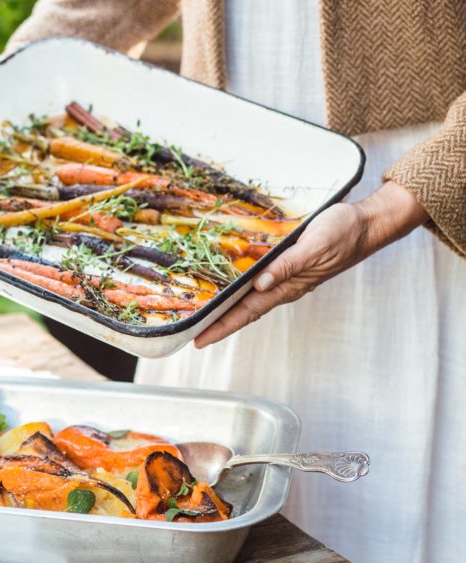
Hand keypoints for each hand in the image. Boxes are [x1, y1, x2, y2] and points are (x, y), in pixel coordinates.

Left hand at [195, 181, 427, 347]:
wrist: (367, 224)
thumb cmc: (344, 232)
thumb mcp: (315, 245)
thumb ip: (288, 265)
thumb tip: (261, 283)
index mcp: (289, 285)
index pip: (248, 311)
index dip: (223, 326)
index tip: (201, 338)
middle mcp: (286, 286)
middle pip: (246, 310)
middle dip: (220, 323)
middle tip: (195, 333)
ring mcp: (289, 277)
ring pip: (252, 298)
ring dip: (229, 308)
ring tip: (206, 314)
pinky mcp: (291, 265)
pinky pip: (261, 281)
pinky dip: (242, 288)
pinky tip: (233, 285)